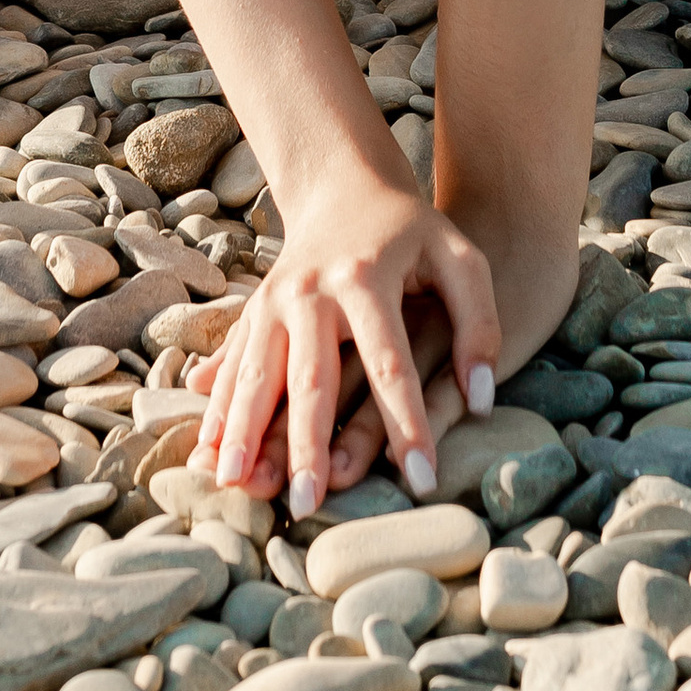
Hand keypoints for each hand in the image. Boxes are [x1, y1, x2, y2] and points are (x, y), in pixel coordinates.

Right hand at [189, 159, 497, 518]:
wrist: (345, 187)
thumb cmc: (413, 233)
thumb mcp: (460, 259)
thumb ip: (479, 324)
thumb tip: (481, 400)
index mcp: (365, 278)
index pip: (390, 362)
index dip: (408, 423)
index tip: (423, 479)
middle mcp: (311, 291)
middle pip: (310, 377)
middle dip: (307, 443)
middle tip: (308, 503)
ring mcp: (274, 301)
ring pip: (257, 374)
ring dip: (245, 433)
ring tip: (238, 486)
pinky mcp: (254, 312)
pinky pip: (233, 368)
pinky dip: (219, 412)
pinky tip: (209, 455)